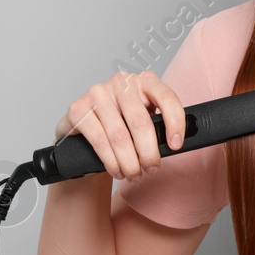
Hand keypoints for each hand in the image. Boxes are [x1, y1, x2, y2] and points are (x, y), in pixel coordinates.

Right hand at [53, 70, 184, 182]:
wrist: (85, 126)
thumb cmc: (122, 122)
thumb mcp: (145, 116)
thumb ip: (160, 124)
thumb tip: (175, 145)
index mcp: (145, 80)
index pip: (166, 98)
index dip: (175, 123)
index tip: (176, 145)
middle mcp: (121, 82)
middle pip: (141, 122)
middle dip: (148, 152)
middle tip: (152, 168)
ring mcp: (97, 93)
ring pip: (120, 135)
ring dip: (129, 162)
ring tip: (134, 174)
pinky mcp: (78, 108)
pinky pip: (99, 140)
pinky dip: (111, 161)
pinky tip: (117, 170)